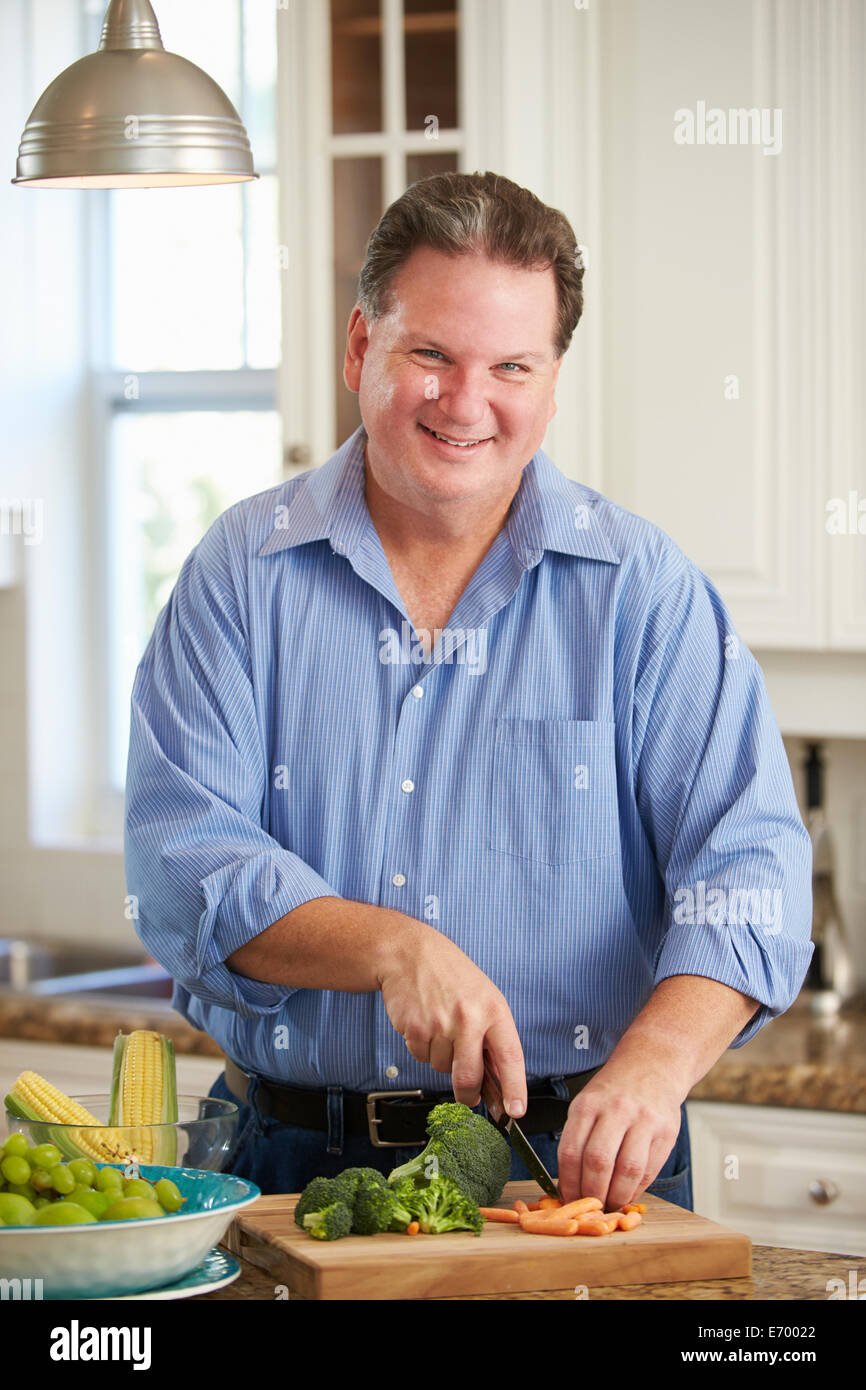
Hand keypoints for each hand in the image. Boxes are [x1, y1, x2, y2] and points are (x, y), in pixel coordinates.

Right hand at [376, 920, 526, 1117]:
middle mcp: (468, 1018)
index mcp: (493, 1010)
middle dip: (468, 1093)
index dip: (514, 1088)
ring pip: (442, 1068)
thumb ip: (493, 1036)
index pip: (510, 1057)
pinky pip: (421, 1057)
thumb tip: (500, 1079)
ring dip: (442, 1058)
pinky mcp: (415, 1028)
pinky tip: (425, 1024)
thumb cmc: (452, 976)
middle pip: (470, 1077)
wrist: (411, 954)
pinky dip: (422, 1048)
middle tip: (469, 1097)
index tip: (515, 1110)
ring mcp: (440, 1024)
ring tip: (441, 1027)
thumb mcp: (485, 998)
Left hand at [555, 1048, 687, 1208]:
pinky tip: (627, 1194)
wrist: (654, 1064)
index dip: (568, 1183)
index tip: (567, 1200)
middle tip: (590, 1209)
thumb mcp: (588, 1102)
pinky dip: (636, 1190)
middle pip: (598, 1163)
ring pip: (627, 1170)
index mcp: (588, 1104)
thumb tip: (568, 1184)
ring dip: (616, 1197)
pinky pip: (649, 1170)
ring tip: (610, 1206)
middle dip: (592, 1194)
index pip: (571, 1152)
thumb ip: (578, 1138)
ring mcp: (644, 1121)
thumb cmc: (614, 1090)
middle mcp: (616, 1110)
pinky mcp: (666, 1132)